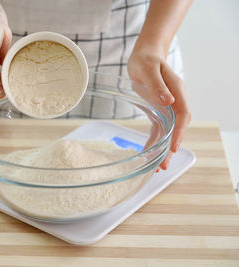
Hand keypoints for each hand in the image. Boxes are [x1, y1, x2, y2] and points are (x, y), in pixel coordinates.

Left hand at [128, 46, 190, 169]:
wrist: (145, 54)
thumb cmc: (146, 59)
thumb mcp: (149, 69)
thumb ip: (157, 85)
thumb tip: (168, 101)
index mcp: (177, 91)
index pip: (182, 115)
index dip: (178, 132)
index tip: (172, 147)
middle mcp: (175, 101)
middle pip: (177, 128)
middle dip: (171, 147)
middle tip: (164, 165)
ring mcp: (168, 106)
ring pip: (168, 131)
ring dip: (163, 148)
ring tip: (158, 166)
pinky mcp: (158, 109)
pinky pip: (158, 128)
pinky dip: (155, 140)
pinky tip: (149, 152)